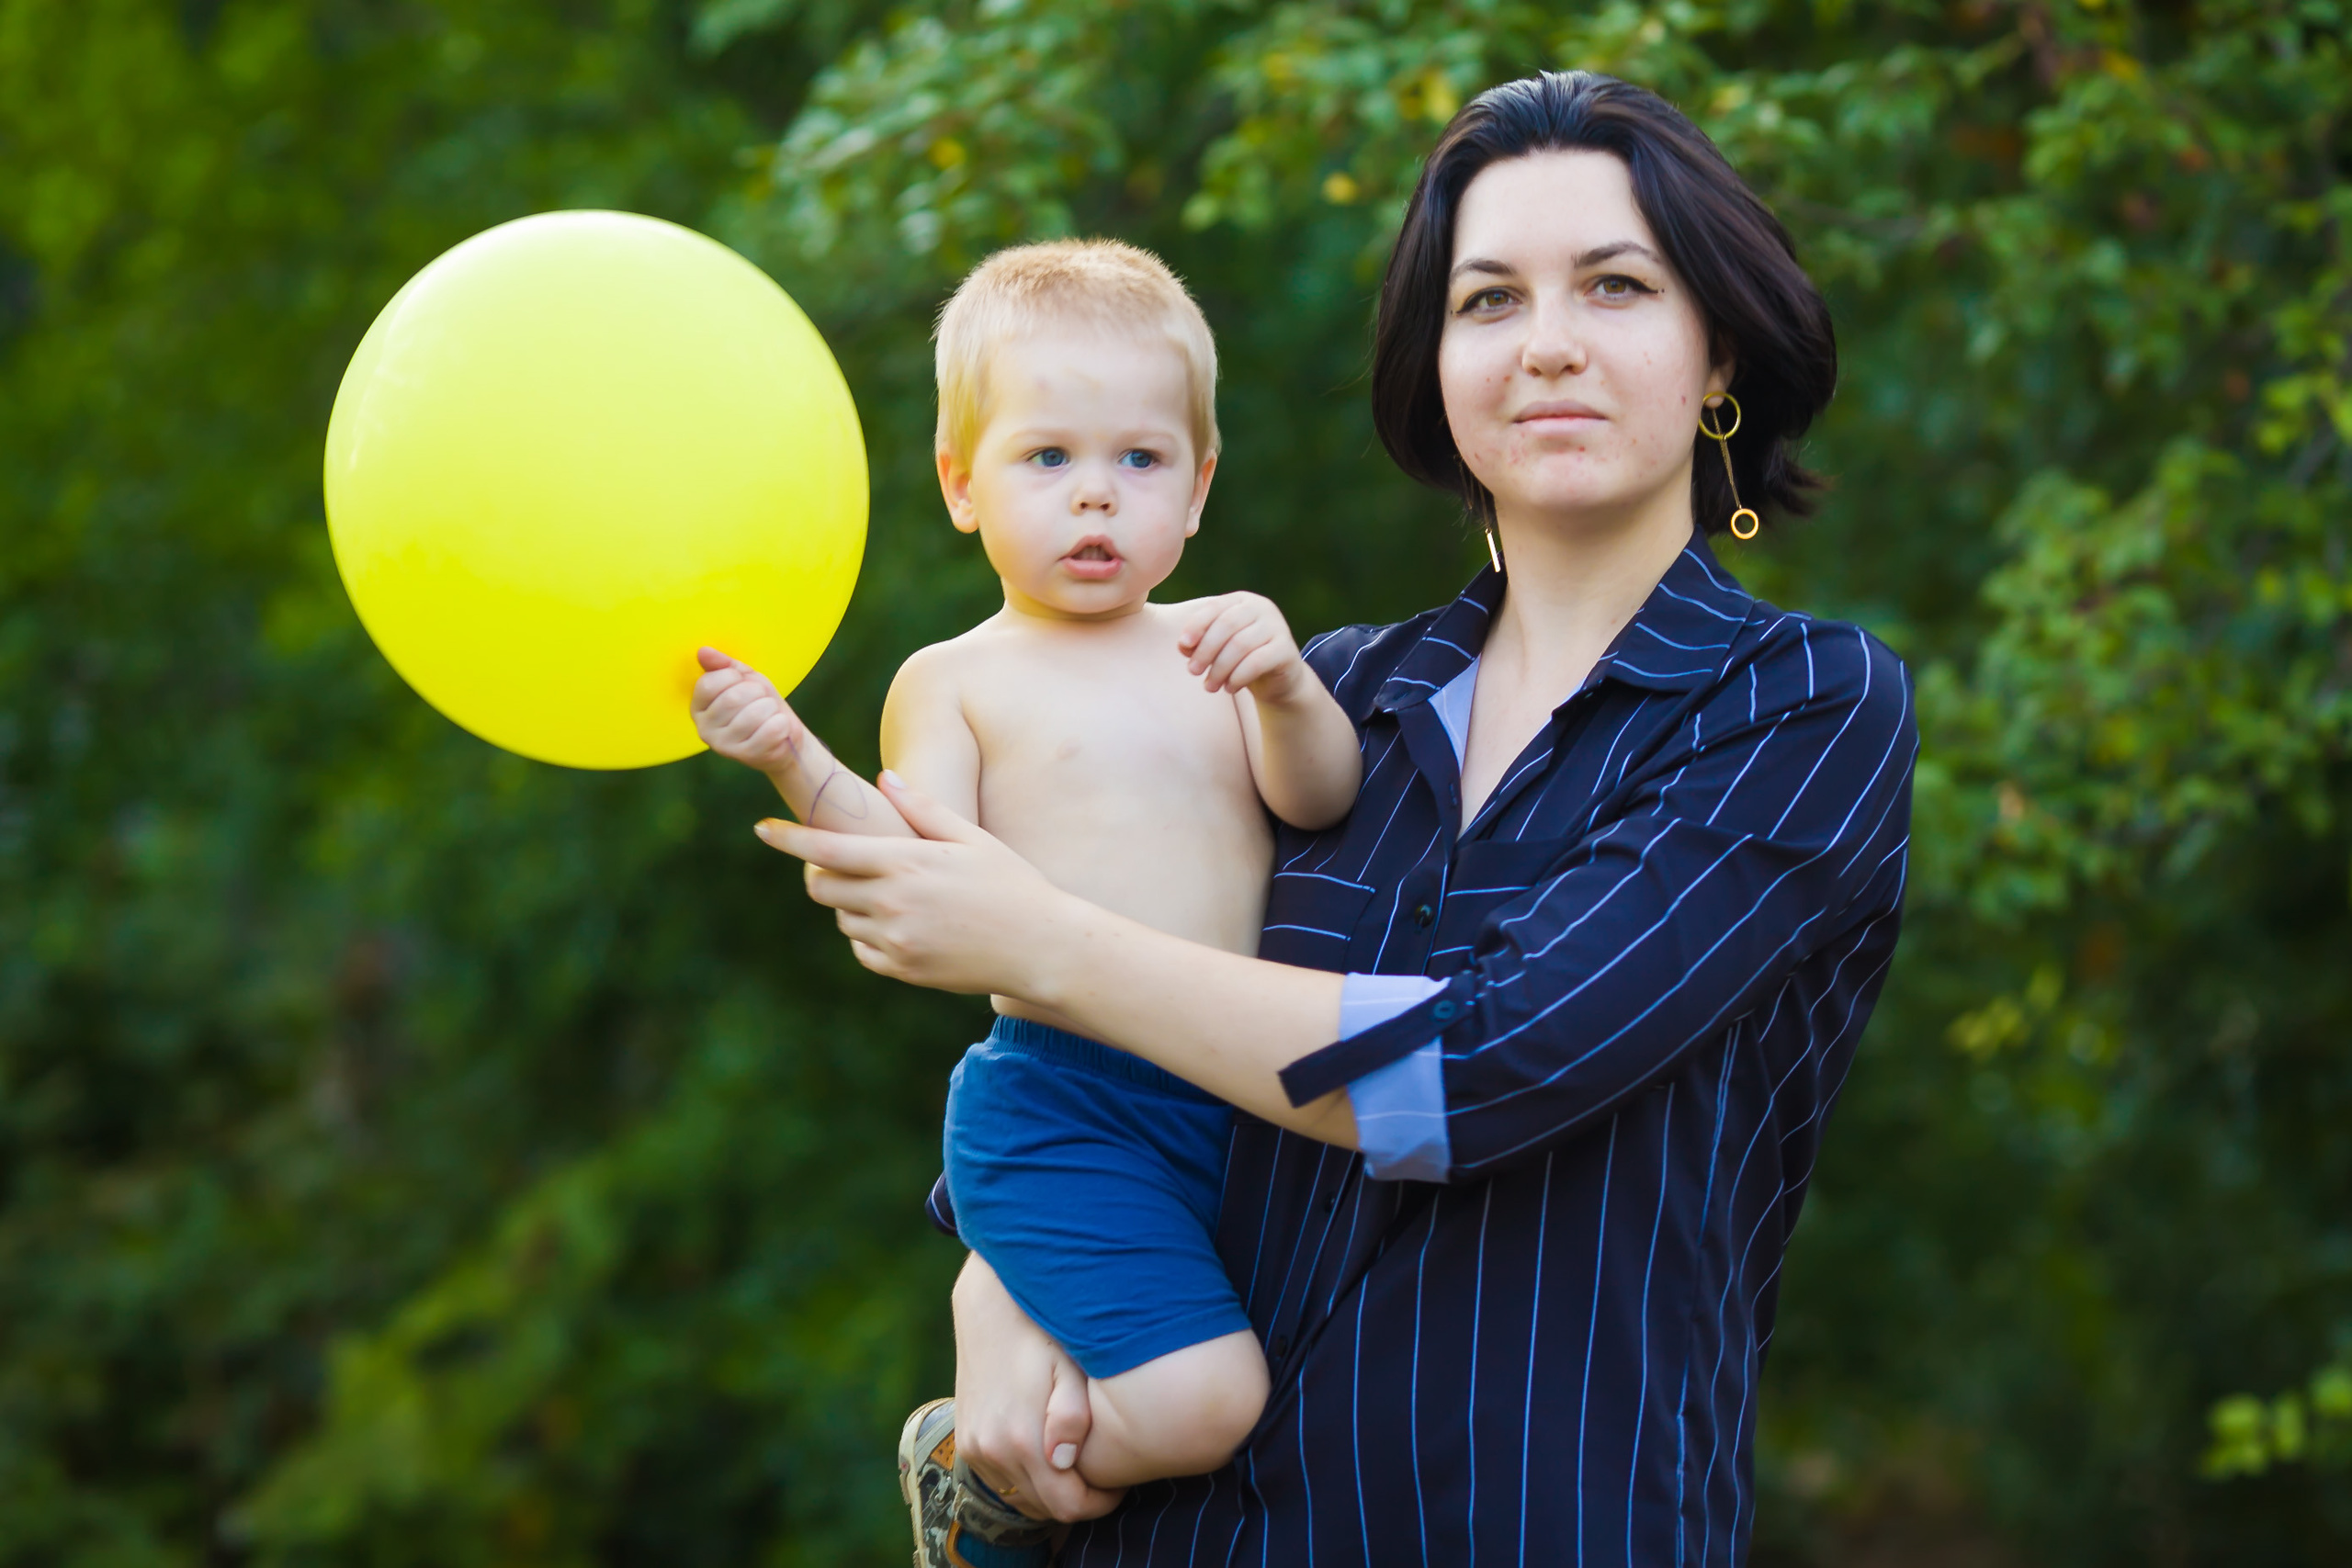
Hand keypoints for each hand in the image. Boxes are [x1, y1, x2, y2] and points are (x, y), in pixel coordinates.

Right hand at [690, 646, 806, 774]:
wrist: (784, 736)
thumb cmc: (760, 704)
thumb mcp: (744, 679)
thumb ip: (724, 665)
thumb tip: (703, 651)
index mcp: (699, 707)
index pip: (709, 683)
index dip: (734, 677)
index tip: (744, 683)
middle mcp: (704, 729)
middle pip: (733, 698)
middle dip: (757, 692)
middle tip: (762, 700)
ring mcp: (724, 746)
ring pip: (755, 714)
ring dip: (770, 708)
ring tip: (769, 715)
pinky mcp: (746, 756)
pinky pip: (772, 729)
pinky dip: (782, 723)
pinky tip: (777, 729)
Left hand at [756, 773, 1067, 994]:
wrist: (1040, 947)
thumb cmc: (1011, 884)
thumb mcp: (971, 837)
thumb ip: (922, 808)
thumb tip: (885, 778)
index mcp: (904, 863)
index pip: (825, 849)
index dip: (788, 839)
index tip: (763, 829)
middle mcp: (891, 903)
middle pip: (823, 887)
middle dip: (822, 873)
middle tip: (844, 864)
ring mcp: (895, 940)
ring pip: (843, 919)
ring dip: (852, 904)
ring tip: (891, 894)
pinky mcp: (902, 969)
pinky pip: (863, 950)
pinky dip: (869, 935)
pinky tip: (903, 924)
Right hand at [953, 1254, 1124, 1521]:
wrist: (990, 1309)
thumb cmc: (1042, 1336)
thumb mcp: (1068, 1369)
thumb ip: (1071, 1418)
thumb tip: (1065, 1463)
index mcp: (1022, 1439)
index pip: (1067, 1506)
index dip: (1100, 1503)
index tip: (1119, 1485)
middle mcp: (992, 1451)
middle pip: (1045, 1508)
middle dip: (1079, 1498)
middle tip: (1103, 1474)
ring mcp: (975, 1449)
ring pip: (1021, 1499)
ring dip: (1051, 1492)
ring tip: (1077, 1464)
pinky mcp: (966, 1442)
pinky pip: (1001, 1483)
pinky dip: (1026, 1481)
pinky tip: (1047, 1454)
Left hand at [1174, 593, 1311, 703]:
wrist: (1277, 681)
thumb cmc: (1241, 660)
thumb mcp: (1218, 649)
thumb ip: (1200, 643)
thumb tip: (1184, 646)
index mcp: (1242, 601)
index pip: (1214, 608)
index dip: (1196, 626)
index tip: (1183, 646)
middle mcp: (1262, 608)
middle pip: (1226, 625)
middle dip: (1205, 650)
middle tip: (1193, 671)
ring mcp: (1277, 627)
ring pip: (1240, 645)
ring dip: (1219, 669)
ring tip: (1209, 686)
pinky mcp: (1286, 649)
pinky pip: (1257, 662)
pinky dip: (1238, 677)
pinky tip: (1229, 688)